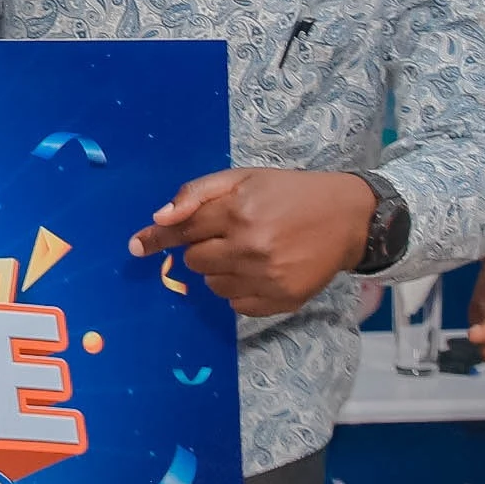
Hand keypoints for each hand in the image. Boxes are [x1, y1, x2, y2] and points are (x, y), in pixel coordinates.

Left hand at [129, 169, 374, 318]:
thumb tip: (160, 218)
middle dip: (203, 248)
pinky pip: (237, 305)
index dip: (157, 238)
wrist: (348, 218)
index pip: (183, 230)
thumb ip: (198, 193)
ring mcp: (267, 277)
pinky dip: (240, 290)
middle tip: (229, 235)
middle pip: (194, 261)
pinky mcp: (282, 300)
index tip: (136, 246)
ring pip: (213, 286)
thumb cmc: (290, 193)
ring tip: (248, 252)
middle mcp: (251, 247)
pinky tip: (260, 271)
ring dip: (221, 270)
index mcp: (238, 212)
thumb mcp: (245, 178)